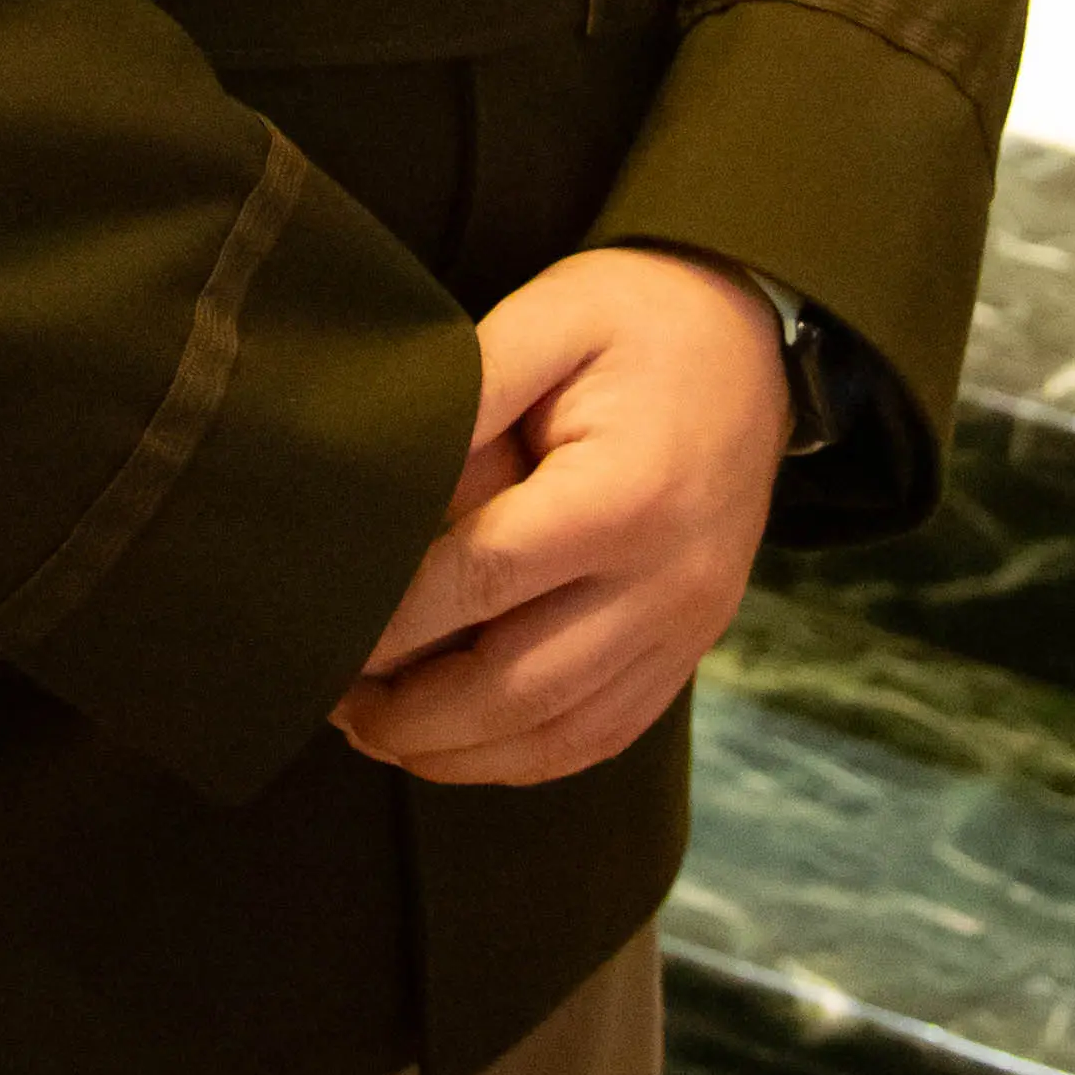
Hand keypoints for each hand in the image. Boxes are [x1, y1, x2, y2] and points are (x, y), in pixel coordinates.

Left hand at [330, 245, 788, 789]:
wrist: (753, 339)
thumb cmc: (637, 317)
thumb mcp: (549, 317)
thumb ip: (468, 395)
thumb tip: (385, 478)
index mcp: (626, 495)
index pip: (485, 579)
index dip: (393, 620)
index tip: (321, 628)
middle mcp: (666, 582)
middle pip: (519, 686)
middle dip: (413, 713)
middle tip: (330, 699)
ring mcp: (687, 627)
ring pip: (561, 733)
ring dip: (461, 752)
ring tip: (377, 731)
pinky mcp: (690, 647)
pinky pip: (604, 735)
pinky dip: (525, 756)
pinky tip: (462, 744)